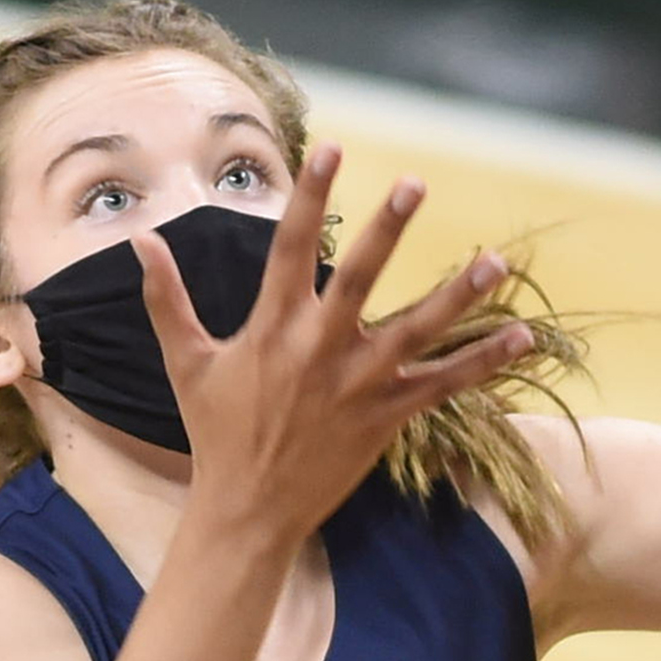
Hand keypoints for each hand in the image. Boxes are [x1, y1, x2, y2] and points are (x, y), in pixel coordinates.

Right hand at [138, 144, 534, 539]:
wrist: (248, 511)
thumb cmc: (216, 434)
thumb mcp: (187, 363)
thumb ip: (167, 298)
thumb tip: (139, 240)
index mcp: (272, 329)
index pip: (289, 248)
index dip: (311, 195)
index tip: (331, 149)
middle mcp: (319, 351)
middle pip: (359, 278)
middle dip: (387, 229)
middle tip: (415, 183)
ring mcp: (358, 385)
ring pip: (417, 332)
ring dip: (458, 296)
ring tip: (496, 261)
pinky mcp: (387, 418)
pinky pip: (444, 386)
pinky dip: (483, 363)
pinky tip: (521, 337)